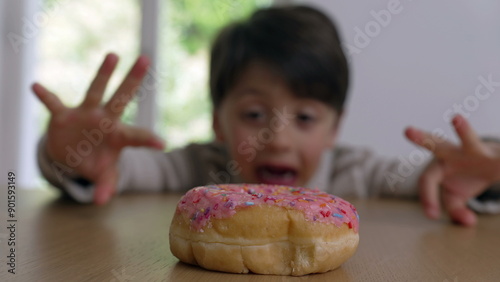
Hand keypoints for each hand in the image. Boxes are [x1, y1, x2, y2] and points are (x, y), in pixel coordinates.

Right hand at [33, 53, 164, 204]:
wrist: (72, 155)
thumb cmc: (95, 163)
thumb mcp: (103, 176)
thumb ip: (106, 186)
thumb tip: (101, 202)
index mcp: (118, 137)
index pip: (136, 137)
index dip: (147, 141)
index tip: (162, 144)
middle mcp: (105, 120)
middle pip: (121, 98)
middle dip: (133, 80)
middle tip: (146, 58)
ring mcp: (86, 114)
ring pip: (95, 90)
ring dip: (103, 73)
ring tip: (113, 55)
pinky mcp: (64, 115)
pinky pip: (54, 104)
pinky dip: (45, 97)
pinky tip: (36, 87)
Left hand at [405, 115, 499, 225]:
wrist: (493, 164)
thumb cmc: (464, 179)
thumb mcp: (455, 199)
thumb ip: (455, 211)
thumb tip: (468, 222)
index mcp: (438, 165)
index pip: (427, 180)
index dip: (427, 198)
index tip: (432, 216)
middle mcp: (452, 153)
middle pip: (435, 144)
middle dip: (420, 138)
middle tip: (407, 131)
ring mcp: (474, 149)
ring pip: (468, 139)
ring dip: (462, 130)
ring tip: (456, 119)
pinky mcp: (495, 152)